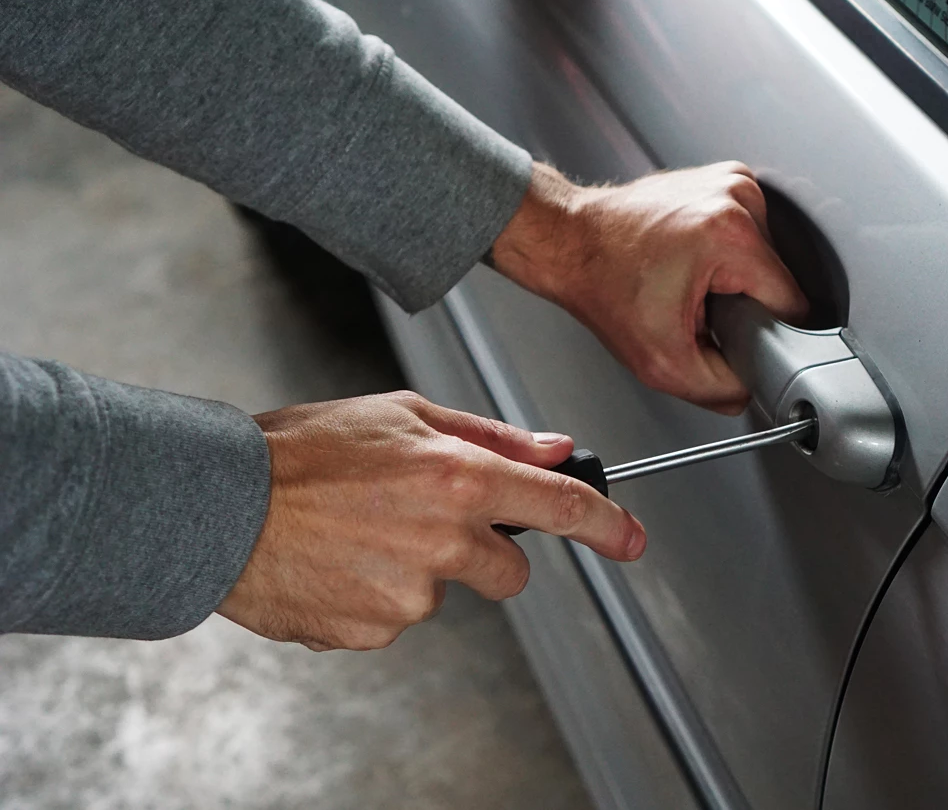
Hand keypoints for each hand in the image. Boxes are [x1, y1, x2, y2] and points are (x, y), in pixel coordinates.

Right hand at [218, 391, 644, 650]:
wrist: (218, 506)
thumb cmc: (301, 451)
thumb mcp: (402, 414)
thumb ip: (489, 436)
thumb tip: (554, 449)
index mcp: (457, 478)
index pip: (559, 507)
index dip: (607, 525)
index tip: (630, 539)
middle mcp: (443, 540)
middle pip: (509, 571)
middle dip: (485, 553)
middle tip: (424, 520)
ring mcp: (409, 595)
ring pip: (445, 592)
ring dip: (417, 570)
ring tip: (359, 533)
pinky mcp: (374, 632)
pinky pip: (397, 618)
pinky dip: (376, 595)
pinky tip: (339, 562)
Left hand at [491, 162, 808, 414]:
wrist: (569, 242)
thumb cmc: (602, 285)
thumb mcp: (662, 363)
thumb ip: (720, 389)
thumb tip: (752, 389)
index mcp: (731, 235)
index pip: (792, 303)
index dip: (766, 332)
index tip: (732, 334)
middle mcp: (737, 197)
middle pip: (777, 279)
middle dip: (744, 304)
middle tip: (698, 308)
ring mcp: (731, 181)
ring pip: (765, 258)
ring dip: (735, 279)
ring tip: (690, 282)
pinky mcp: (723, 179)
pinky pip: (748, 234)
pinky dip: (726, 254)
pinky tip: (692, 261)